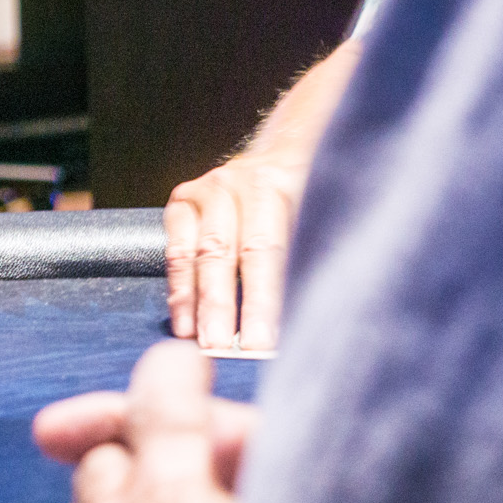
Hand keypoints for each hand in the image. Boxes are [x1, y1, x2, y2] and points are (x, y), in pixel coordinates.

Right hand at [164, 151, 304, 350]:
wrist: (283, 155)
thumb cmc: (311, 196)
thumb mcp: (326, 213)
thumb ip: (317, 254)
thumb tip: (314, 318)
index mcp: (277, 185)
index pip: (265, 250)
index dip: (263, 299)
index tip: (262, 341)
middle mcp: (236, 185)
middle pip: (223, 253)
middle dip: (222, 305)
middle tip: (221, 348)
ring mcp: (206, 191)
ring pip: (196, 254)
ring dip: (195, 302)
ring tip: (198, 341)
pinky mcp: (182, 201)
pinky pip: (175, 251)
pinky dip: (178, 289)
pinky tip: (182, 321)